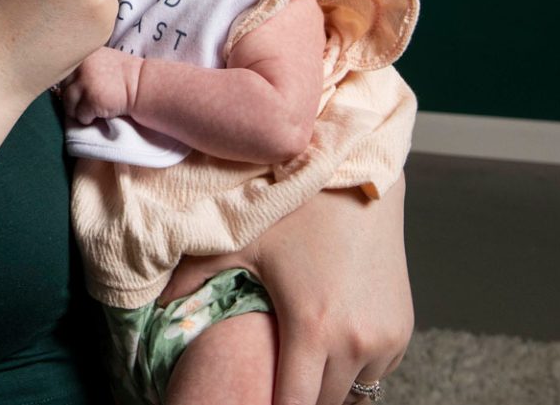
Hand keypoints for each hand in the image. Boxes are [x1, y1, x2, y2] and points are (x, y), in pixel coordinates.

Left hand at [56, 47, 139, 124]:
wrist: (143, 86)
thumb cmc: (122, 75)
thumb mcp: (99, 58)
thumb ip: (82, 64)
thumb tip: (59, 75)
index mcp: (82, 55)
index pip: (61, 71)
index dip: (69, 84)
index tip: (79, 89)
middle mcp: (81, 67)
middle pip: (63, 89)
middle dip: (73, 98)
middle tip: (87, 101)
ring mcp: (86, 84)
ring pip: (68, 104)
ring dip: (78, 111)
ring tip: (92, 108)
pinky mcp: (92, 101)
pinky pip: (80, 116)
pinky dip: (88, 119)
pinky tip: (99, 113)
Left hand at [162, 179, 412, 404]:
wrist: (361, 178)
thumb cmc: (298, 209)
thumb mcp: (241, 242)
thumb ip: (194, 278)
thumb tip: (156, 305)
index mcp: (313, 329)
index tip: (255, 398)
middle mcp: (356, 343)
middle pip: (325, 404)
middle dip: (299, 399)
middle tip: (273, 384)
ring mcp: (386, 339)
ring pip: (356, 393)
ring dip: (331, 387)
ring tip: (300, 368)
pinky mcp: (403, 330)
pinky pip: (380, 372)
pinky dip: (357, 370)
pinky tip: (330, 349)